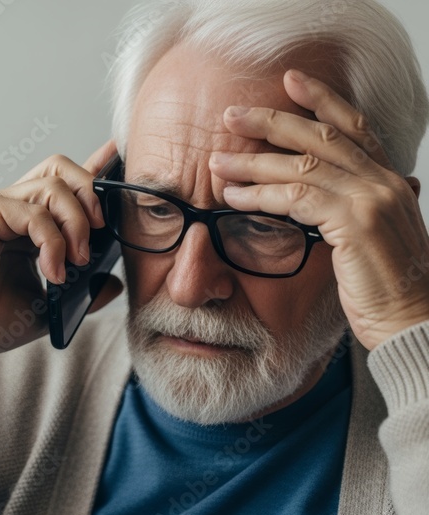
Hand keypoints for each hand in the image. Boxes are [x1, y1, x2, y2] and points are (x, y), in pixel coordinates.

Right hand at [0, 143, 123, 360]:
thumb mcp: (48, 307)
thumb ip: (81, 292)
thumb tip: (114, 283)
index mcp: (27, 224)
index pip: (65, 185)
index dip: (94, 168)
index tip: (118, 156)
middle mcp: (13, 209)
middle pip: (61, 169)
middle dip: (90, 193)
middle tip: (99, 233)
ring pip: (53, 186)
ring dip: (76, 224)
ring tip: (75, 264)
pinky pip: (33, 212)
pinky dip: (52, 241)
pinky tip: (52, 271)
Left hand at [209, 68, 428, 349]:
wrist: (413, 322)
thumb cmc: (386, 289)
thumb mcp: (370, 238)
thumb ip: (351, 211)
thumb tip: (322, 201)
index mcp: (388, 181)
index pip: (354, 128)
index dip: (323, 101)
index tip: (290, 80)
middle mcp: (384, 182)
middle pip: (321, 136)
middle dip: (272, 121)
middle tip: (232, 114)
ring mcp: (372, 199)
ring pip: (302, 165)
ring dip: (253, 162)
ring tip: (217, 163)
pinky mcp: (356, 222)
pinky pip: (297, 198)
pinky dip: (261, 195)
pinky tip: (234, 197)